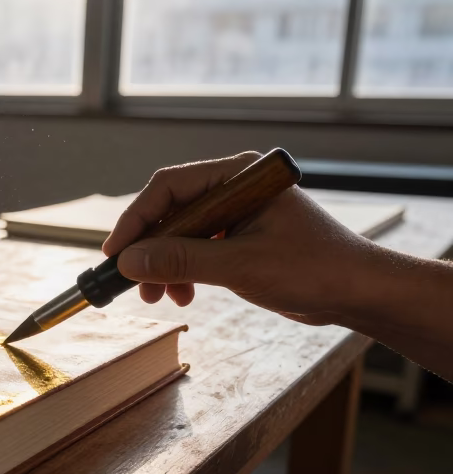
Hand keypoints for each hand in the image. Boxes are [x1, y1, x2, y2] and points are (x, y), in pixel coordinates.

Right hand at [101, 152, 379, 325]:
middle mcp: (234, 189)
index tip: (116, 252)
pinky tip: (184, 295)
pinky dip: (183, 272)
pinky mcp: (239, 239)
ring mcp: (236, 214)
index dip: (136, 220)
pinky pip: (196, 249)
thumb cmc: (315, 269)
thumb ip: (182, 260)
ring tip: (159, 296)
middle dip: (150, 249)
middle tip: (133, 281)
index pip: (169, 188)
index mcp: (239, 176)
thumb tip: (129, 261)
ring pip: (180, 234)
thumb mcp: (241, 265)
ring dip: (164, 266)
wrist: (358, 293)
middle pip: (171, 211)